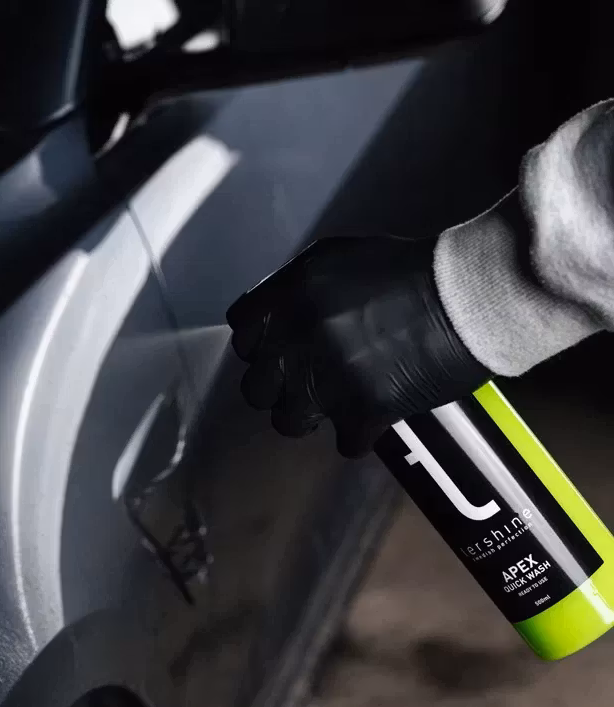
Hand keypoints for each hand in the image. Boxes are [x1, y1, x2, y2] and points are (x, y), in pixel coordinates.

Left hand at [226, 237, 490, 455]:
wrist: (468, 294)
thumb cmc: (407, 270)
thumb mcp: (336, 260)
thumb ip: (295, 291)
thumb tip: (273, 321)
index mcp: (289, 295)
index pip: (242, 334)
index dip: (260, 347)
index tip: (281, 353)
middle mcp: (298, 336)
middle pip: (256, 387)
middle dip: (279, 387)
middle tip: (308, 383)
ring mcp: (328, 377)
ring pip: (289, 422)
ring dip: (312, 416)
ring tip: (338, 404)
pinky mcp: (363, 410)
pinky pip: (343, 442)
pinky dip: (360, 433)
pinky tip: (376, 415)